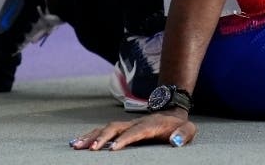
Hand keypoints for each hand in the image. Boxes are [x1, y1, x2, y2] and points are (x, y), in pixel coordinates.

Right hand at [70, 111, 196, 150]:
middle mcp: (136, 123)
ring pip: (106, 128)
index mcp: (151, 125)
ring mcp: (127, 124)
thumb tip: (175, 141)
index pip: (136, 131)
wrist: (172, 114)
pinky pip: (103, 130)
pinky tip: (77, 142)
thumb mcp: (188, 129)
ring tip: (76, 145)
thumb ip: (184, 134)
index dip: (125, 139)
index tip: (112, 149)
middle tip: (91, 149)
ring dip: (91, 136)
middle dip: (103, 138)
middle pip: (116, 127)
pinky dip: (90, 135)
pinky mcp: (122, 128)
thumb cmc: (179, 126)